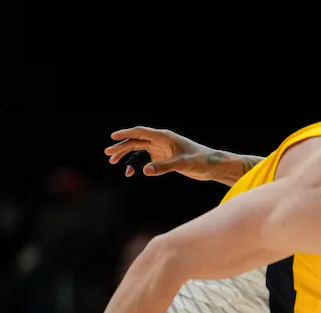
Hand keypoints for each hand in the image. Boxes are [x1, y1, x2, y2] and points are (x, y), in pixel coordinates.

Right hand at [104, 127, 220, 179]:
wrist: (212, 166)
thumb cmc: (201, 161)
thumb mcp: (182, 164)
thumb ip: (163, 167)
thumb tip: (145, 170)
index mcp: (164, 136)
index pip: (141, 132)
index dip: (126, 133)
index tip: (112, 137)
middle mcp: (160, 141)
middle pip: (136, 141)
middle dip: (121, 146)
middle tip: (108, 154)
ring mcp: (161, 149)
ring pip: (138, 150)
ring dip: (126, 155)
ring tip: (114, 163)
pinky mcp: (163, 158)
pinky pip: (146, 160)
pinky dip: (137, 165)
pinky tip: (130, 172)